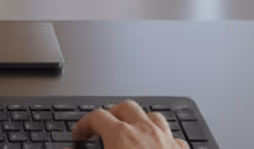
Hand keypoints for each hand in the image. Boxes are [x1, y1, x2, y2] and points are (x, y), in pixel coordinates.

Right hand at [72, 100, 187, 148]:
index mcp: (121, 136)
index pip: (97, 117)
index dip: (84, 124)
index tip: (79, 135)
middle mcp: (145, 132)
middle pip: (125, 108)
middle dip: (112, 113)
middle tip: (103, 126)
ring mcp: (167, 141)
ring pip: (153, 117)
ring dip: (140, 120)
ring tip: (132, 130)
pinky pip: (174, 137)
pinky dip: (164, 138)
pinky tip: (161, 148)